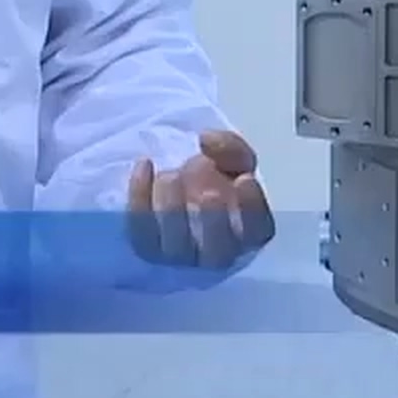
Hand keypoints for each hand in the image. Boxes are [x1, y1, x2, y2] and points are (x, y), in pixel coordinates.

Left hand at [125, 130, 275, 268]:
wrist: (178, 187)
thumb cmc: (213, 178)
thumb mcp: (231, 157)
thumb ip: (229, 147)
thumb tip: (207, 141)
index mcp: (247, 233)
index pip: (257, 232)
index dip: (252, 208)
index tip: (244, 178)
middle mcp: (217, 254)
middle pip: (217, 253)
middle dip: (213, 221)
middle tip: (207, 191)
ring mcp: (180, 257)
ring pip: (176, 247)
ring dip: (173, 210)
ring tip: (171, 175)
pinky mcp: (148, 248)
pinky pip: (141, 231)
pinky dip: (140, 198)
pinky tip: (145, 166)